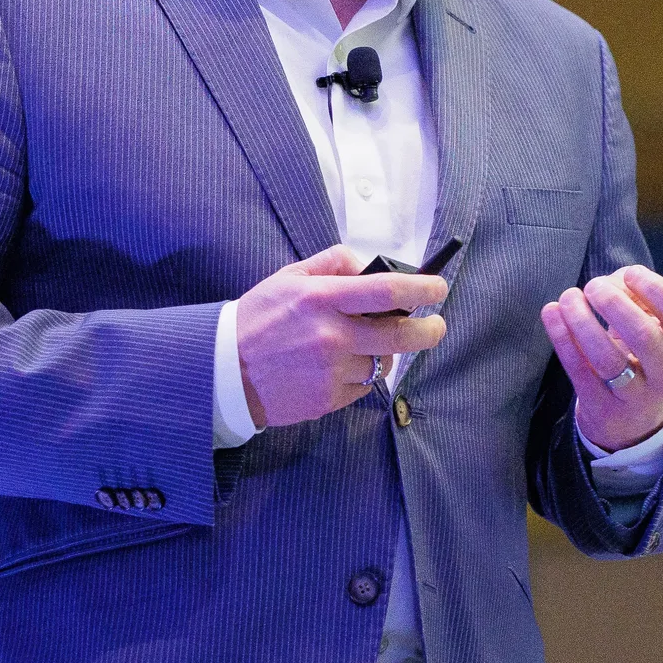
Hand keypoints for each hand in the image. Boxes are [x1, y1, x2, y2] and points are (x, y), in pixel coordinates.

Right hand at [235, 243, 448, 427]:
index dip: (422, 288)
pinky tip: (338, 367)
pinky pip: (363, 387)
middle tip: (436, 326)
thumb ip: (332, 263)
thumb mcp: (289, 277)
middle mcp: (331, 336)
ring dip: (385, 354)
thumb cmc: (258, 319)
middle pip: (401, 335)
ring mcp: (331, 371)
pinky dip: (360, 375)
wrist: (225, 372)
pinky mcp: (329, 399)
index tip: (438, 287)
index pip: (387, 291)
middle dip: (429, 330)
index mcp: (322, 299)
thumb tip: (369, 265)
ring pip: (383, 364)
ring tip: (363, 346)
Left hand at [540, 265, 662, 450]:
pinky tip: (551, 313)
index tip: (630, 273)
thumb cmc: (644, 363)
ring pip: (608, 359)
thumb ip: (640, 301)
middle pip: (645, 336)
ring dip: (583, 321)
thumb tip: (612, 280)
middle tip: (593, 285)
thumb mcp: (656, 336)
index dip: (656, 289)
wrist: (635, 427)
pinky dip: (562, 338)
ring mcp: (636, 399)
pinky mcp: (603, 410)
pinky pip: (580, 372)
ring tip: (568, 297)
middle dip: (615, 304)